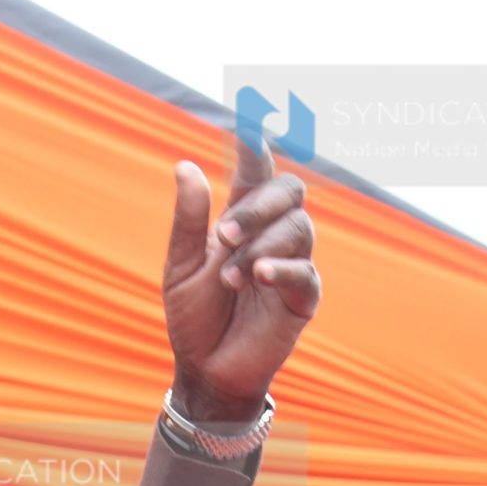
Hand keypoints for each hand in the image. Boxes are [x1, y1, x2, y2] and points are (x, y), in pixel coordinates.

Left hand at [162, 137, 319, 421]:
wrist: (206, 369)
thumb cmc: (194, 317)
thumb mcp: (180, 266)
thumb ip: (188, 220)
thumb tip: (184, 166)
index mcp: (241, 219)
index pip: (255, 170)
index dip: (256, 143)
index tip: (251, 115)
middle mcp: (271, 234)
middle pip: (290, 190)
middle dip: (259, 205)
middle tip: (224, 232)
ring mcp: (291, 263)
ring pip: (299, 227)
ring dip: (261, 245)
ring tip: (230, 275)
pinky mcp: (303, 298)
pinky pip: (306, 272)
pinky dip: (283, 268)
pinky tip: (259, 276)